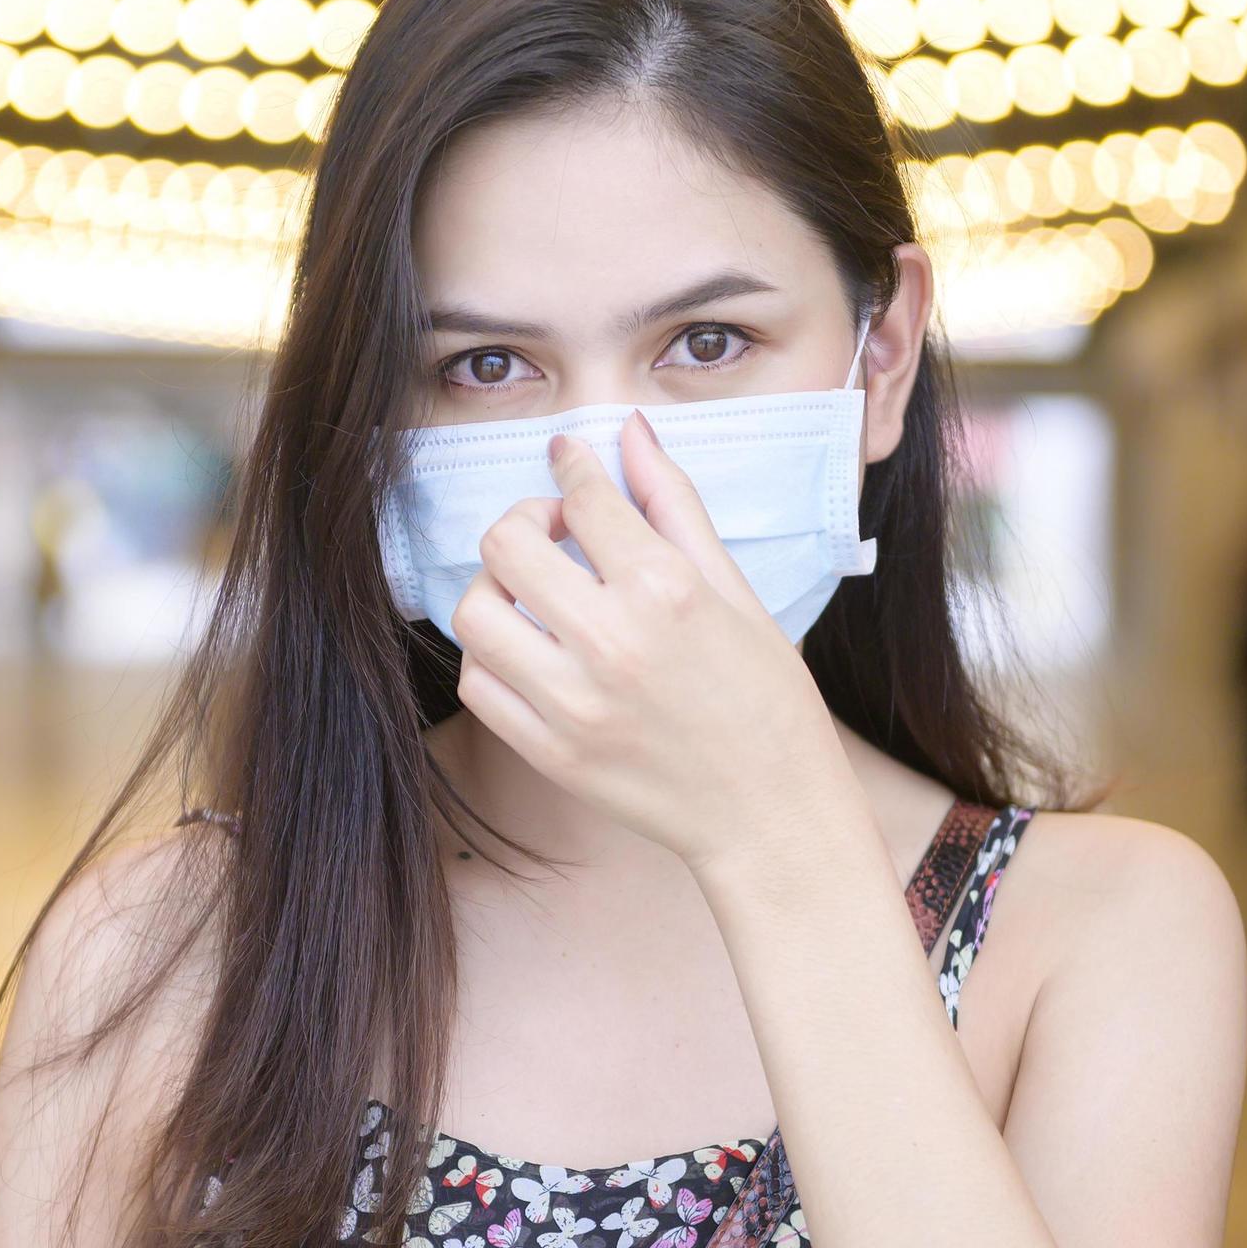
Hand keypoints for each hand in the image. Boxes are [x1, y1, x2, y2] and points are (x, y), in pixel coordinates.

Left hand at [449, 409, 860, 876]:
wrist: (771, 815)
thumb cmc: (767, 699)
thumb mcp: (736, 591)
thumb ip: (675, 506)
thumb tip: (629, 432)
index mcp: (666, 591)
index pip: (582, 496)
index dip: (570, 465)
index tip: (568, 460)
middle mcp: (611, 643)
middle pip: (507, 545)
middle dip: (524, 522)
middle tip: (553, 534)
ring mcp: (573, 704)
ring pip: (475, 612)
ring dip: (495, 588)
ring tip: (535, 595)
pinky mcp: (549, 753)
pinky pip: (478, 684)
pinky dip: (491, 655)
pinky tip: (531, 649)